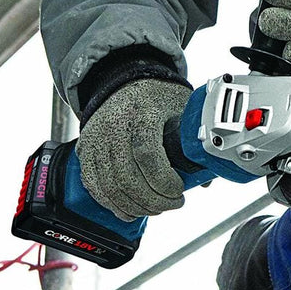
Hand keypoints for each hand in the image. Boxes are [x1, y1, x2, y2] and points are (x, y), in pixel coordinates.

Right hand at [75, 78, 191, 221]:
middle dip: (153, 200)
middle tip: (172, 204)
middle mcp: (114, 125)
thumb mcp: (181, 108)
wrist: (124, 79)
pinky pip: (94, 185)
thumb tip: (205, 179)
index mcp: (142, 112)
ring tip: (155, 208)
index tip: (179, 190)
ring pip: (110, 186)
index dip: (164, 181)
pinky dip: (112, 203)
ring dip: (135, 206)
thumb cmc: (157, 96)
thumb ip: (193, 140)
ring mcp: (96, 138)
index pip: (148, 154)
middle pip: (127, 177)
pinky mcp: (85, 149)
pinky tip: (129, 210)